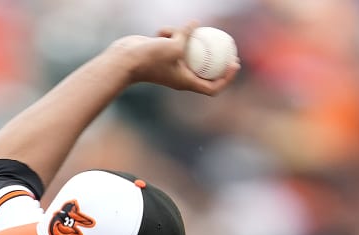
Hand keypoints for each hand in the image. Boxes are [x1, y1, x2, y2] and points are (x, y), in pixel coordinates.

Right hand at [113, 25, 240, 96]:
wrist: (124, 60)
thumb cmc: (149, 58)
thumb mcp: (173, 45)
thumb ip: (187, 35)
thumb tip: (197, 23)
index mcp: (186, 83)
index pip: (212, 88)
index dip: (226, 78)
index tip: (234, 64)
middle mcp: (181, 77)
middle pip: (205, 71)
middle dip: (217, 61)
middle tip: (229, 48)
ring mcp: (172, 66)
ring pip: (187, 50)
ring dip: (183, 38)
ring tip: (173, 32)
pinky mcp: (163, 56)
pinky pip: (174, 43)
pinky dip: (169, 35)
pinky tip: (160, 32)